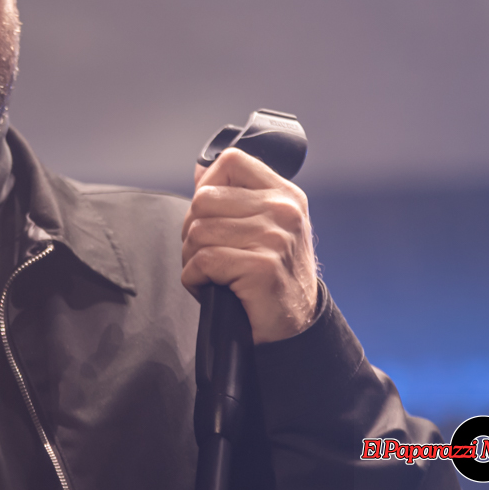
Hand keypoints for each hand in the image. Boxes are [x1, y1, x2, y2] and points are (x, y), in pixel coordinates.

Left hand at [180, 148, 318, 343]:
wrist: (296, 328)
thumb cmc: (271, 278)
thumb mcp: (265, 228)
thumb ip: (236, 197)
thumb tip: (199, 171)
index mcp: (285, 195)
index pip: (231, 161)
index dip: (208, 184)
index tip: (211, 214)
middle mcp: (284, 211)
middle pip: (203, 200)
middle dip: (194, 231)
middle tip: (211, 256)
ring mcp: (274, 238)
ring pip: (197, 232)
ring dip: (193, 259)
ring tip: (215, 275)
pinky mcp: (261, 267)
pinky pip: (202, 262)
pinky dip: (195, 280)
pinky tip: (213, 289)